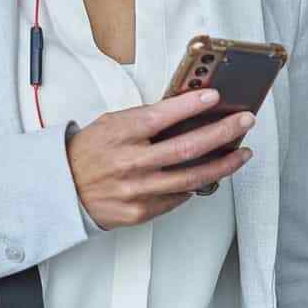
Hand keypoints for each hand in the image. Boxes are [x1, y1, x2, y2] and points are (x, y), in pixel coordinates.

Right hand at [66, 88, 255, 230]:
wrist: (63, 189)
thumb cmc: (89, 153)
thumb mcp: (110, 124)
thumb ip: (144, 120)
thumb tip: (185, 112)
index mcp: (121, 134)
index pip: (162, 115)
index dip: (191, 105)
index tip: (215, 97)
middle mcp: (130, 162)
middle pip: (187, 148)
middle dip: (222, 133)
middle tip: (244, 122)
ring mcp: (137, 190)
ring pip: (192, 178)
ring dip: (223, 164)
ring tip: (241, 154)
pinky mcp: (141, 211)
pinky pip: (178, 197)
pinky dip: (196, 185)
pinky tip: (209, 175)